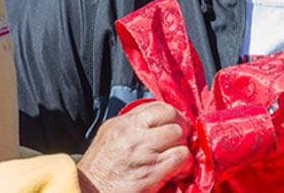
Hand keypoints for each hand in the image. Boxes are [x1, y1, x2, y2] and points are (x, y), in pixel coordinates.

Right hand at [76, 101, 190, 192]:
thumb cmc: (98, 178)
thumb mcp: (108, 144)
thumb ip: (130, 132)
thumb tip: (157, 129)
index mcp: (118, 125)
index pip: (153, 106)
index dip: (171, 116)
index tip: (174, 128)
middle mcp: (129, 133)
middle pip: (169, 114)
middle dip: (181, 127)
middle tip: (181, 142)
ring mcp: (141, 150)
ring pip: (179, 133)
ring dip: (183, 148)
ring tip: (178, 161)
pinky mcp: (151, 170)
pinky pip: (181, 156)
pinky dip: (185, 165)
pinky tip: (177, 174)